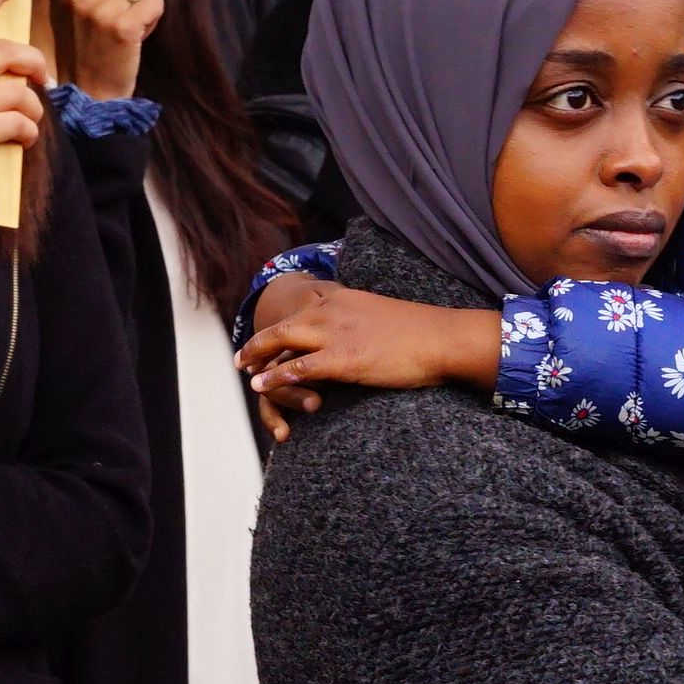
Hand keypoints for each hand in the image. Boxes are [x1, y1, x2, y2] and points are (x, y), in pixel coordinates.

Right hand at [46, 0, 161, 101]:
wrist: (88, 92)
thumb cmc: (87, 42)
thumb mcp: (73, 1)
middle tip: (124, 4)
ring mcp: (97, 9)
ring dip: (143, 0)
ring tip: (127, 22)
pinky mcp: (122, 27)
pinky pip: (155, 2)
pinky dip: (153, 17)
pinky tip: (136, 35)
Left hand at [239, 285, 501, 407]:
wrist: (442, 338)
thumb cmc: (419, 332)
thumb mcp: (379, 314)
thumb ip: (357, 319)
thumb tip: (350, 331)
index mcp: (341, 297)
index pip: (299, 309)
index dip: (278, 326)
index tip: (266, 339)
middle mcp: (331, 309)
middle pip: (281, 324)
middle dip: (257, 342)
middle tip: (242, 358)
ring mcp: (335, 333)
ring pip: (282, 341)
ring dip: (258, 357)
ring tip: (245, 372)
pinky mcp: (343, 358)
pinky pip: (298, 368)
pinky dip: (275, 377)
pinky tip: (261, 386)